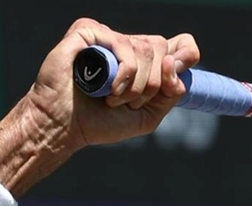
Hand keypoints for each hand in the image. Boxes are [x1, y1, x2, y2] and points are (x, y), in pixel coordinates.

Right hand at [25, 18, 200, 148]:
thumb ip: (169, 94)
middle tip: (128, 102)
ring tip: (113, 99)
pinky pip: (123, 43)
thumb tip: (174, 66)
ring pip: (147, 48)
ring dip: (136, 86)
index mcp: (144, 62)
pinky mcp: (88, 31)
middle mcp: (127, 45)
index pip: (181, 44)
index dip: (186, 56)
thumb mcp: (147, 116)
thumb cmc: (99, 123)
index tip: (173, 79)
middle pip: (163, 48)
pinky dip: (123, 72)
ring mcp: (108, 37)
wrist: (65, 126)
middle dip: (152, 85)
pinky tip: (108, 88)